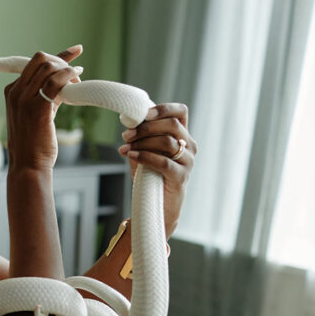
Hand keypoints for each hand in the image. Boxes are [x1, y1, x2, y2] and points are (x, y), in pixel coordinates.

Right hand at [3, 46, 83, 169]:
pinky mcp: (37, 107)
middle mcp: (15, 92)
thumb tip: (65, 87)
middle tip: (76, 73)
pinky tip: (77, 81)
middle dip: (62, 61)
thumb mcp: (36, 116)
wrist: (28, 165)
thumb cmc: (33, 144)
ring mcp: (24, 99)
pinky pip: (55, 81)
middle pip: (40, 60)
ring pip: (48, 68)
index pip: (33, 64)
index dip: (56, 56)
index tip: (74, 51)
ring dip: (67, 69)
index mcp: (12, 91)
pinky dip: (69, 76)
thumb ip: (47, 99)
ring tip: (79, 81)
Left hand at [117, 103, 195, 236]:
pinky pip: (163, 162)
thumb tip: (128, 124)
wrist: (156, 206)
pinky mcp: (181, 177)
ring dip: (142, 142)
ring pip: (167, 142)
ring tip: (125, 148)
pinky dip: (145, 156)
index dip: (163, 109)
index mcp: (182, 136)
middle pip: (172, 125)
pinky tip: (131, 156)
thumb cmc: (150, 177)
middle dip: (146, 127)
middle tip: (126, 135)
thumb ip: (140, 138)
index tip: (144, 114)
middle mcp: (189, 146)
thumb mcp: (144, 152)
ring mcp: (188, 162)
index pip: (180, 112)